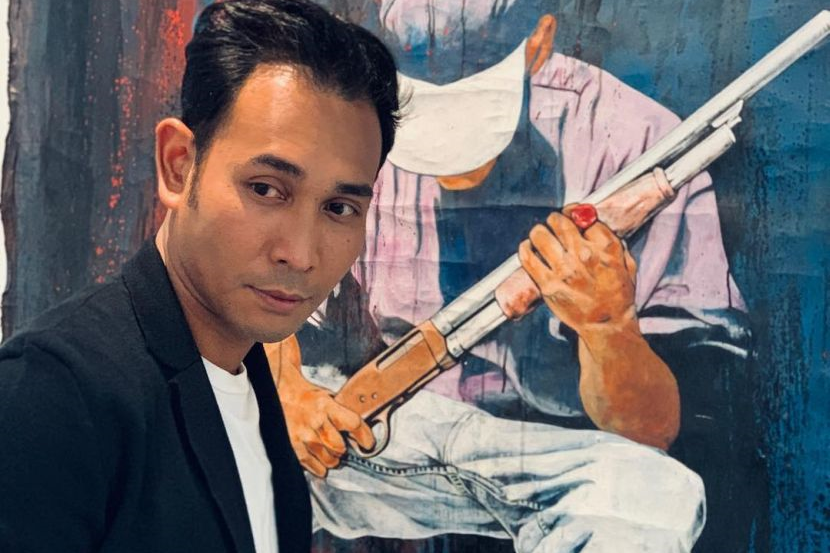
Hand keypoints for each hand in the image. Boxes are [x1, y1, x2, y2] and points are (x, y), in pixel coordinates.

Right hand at [264, 338, 374, 477]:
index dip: (364, 436)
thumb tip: (359, 431)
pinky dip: (318, 467)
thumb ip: (342, 413)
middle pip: (339, 446)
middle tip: (342, 448)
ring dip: (333, 460)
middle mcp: (316, 419)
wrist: (281, 394)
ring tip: (332, 455)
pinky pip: (310, 463)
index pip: (353, 423)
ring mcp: (303, 433)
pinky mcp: (293, 444)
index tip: (368, 443)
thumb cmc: (306, 398)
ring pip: (327, 458)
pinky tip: (321, 465)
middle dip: (343, 450)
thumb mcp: (327, 398)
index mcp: (327, 405)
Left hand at [518, 205, 637, 334]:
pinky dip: (525, 248)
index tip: (572, 215)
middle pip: (560, 221)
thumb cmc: (618, 295)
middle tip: (554, 223)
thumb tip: (591, 219)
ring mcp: (564, 270)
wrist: (606, 324)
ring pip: (540, 235)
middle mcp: (584, 255)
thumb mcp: (627, 263)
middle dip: (556, 219)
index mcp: (606, 248)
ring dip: (539, 232)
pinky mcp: (547, 285)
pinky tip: (528, 247)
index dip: (576, 213)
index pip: (584, 216)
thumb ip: (612, 240)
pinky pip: (527, 257)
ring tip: (540, 236)